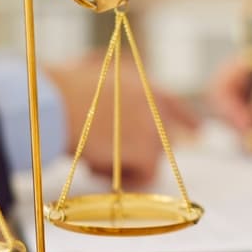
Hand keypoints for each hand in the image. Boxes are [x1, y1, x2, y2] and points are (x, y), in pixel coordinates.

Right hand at [45, 56, 199, 186]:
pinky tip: (97, 166)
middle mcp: (156, 104)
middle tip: (114, 156)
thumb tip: (111, 86)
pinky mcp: (148, 152)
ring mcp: (155, 128)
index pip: (174, 104)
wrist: (53, 105)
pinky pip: (143, 177)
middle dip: (141, 152)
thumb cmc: (60, 91)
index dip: (186, 119)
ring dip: (123, 163)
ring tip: (91, 152)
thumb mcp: (92, 73)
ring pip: (149, 159)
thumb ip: (114, 84)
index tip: (198, 131)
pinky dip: (121, 178)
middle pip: (162, 139)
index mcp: (143, 84)